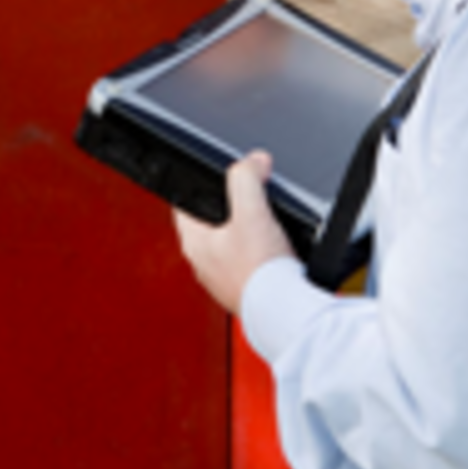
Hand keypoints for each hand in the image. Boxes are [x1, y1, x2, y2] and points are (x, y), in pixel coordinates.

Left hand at [174, 151, 295, 313]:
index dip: (198, 183)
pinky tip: (276, 248)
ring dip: (247, 230)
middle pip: (210, 222)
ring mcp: (224, 279)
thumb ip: (246, 177)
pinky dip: (260, 252)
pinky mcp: (245, 289)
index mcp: (194, 243)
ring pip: (230, 243)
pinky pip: (248, 261)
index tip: (214, 175)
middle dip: (229, 205)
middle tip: (249, 194)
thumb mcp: (251, 210)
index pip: (183, 204)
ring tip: (266, 222)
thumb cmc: (260, 270)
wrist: (284, 308)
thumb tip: (254, 161)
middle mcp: (204, 264)